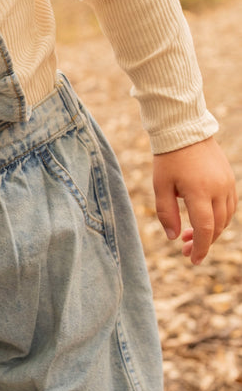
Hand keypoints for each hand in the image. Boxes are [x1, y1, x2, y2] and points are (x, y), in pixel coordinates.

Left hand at [152, 138, 236, 263]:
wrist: (184, 130)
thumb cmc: (168, 159)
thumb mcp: (160, 186)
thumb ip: (167, 214)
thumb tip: (175, 237)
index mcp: (199, 191)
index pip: (205, 228)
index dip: (201, 248)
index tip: (193, 260)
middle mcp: (218, 189)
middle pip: (217, 226)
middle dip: (203, 242)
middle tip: (186, 250)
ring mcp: (227, 183)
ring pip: (226, 218)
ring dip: (212, 231)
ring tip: (191, 235)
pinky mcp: (230, 179)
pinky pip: (230, 206)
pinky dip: (219, 218)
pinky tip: (204, 220)